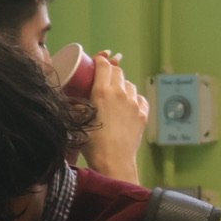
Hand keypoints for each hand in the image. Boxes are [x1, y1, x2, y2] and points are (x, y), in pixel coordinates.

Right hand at [82, 52, 149, 183]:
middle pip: (118, 72)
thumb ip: (79, 101)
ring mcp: (134, 103)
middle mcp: (120, 93)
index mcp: (102, 91)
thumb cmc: (91, 141)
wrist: (113, 159)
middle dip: (111, 72)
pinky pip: (140, 99)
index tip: (97, 62)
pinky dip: (134, 99)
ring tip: (116, 96)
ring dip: (123, 87)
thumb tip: (77, 94)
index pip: (104, 65)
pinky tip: (128, 107)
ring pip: (130, 85)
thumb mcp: (79, 117)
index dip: (100, 61)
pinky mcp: (143, 114)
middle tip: (105, 78)